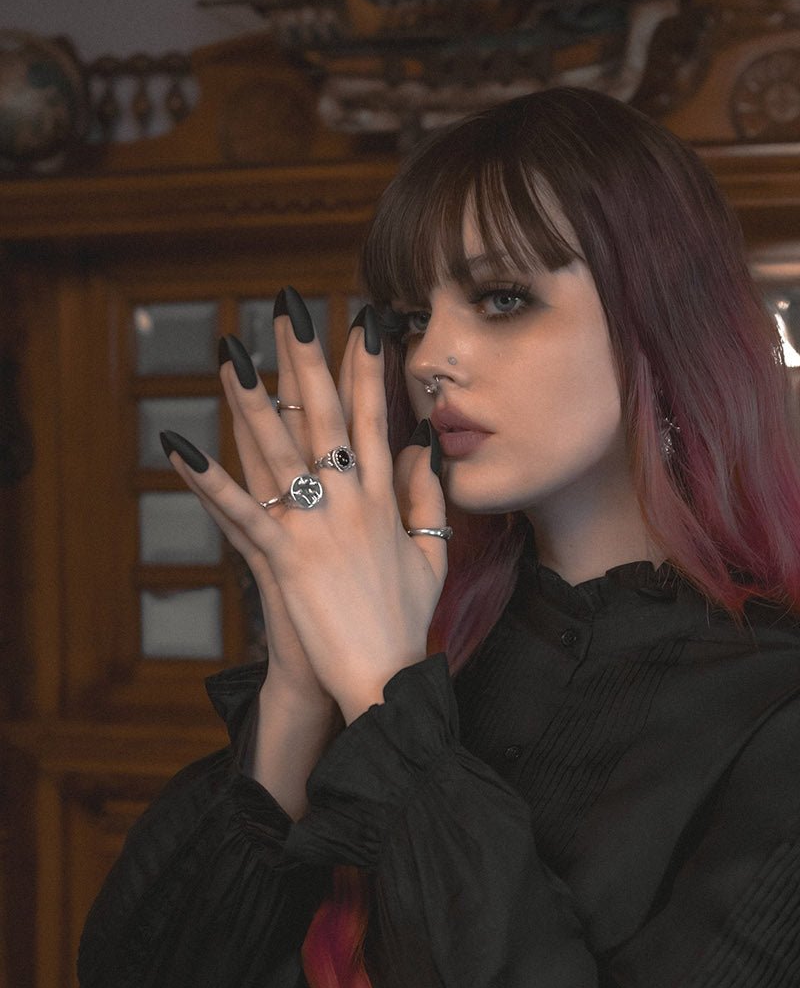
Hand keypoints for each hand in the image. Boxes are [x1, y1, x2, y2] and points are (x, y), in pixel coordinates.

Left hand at [162, 292, 446, 725]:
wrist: (385, 679)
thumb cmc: (406, 622)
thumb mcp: (432, 553)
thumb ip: (426, 498)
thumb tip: (421, 448)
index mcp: (384, 500)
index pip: (373, 417)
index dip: (366, 367)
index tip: (360, 321)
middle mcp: (351, 502)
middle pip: (324, 416)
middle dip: (305, 358)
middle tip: (287, 309)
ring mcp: (316, 528)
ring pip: (279, 450)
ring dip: (251, 399)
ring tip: (230, 354)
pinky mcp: (284, 559)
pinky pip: (241, 510)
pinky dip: (207, 478)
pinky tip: (179, 446)